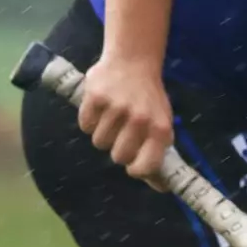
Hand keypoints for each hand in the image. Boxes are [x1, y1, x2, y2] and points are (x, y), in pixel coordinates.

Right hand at [77, 53, 172, 182]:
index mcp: (161, 129)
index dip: (136, 168)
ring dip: (103, 133)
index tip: (133, 162)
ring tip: (112, 116)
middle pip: (118, 157)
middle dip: (117, 148)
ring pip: (99, 142)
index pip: (145, 167)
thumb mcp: (161, 125)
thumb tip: (161, 187)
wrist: (134, 59)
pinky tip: (101, 107)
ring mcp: (117, 108)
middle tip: (122, 131)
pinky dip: (89, 120)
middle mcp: (140, 119)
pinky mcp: (96, 97)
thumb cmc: (148, 99)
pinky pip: (85, 125)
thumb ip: (158, 155)